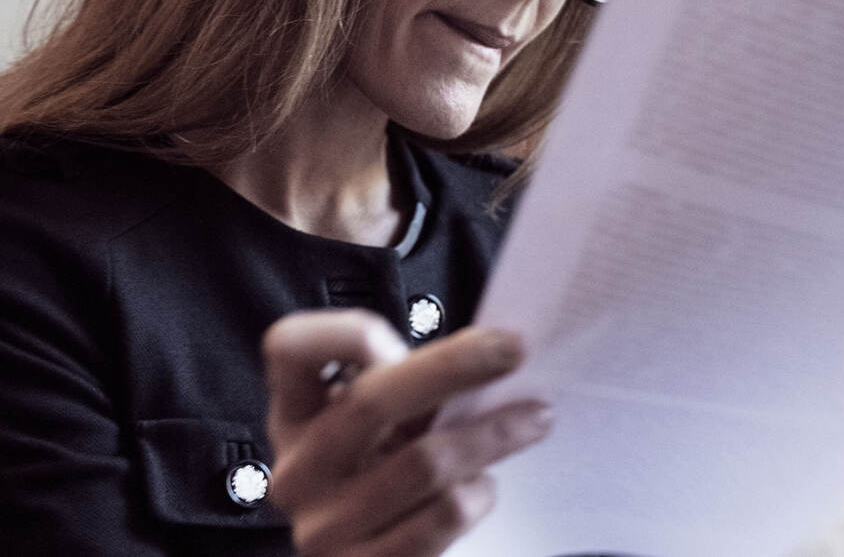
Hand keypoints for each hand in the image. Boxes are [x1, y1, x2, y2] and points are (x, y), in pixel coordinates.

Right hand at [262, 309, 551, 555]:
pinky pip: (441, 516)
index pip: (289, 349)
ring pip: (423, 462)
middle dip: (455, 366)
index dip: (342, 331)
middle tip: (514, 350)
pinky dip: (478, 493)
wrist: (381, 555)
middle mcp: (298, 470)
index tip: (406, 330)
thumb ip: (413, 379)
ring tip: (533, 418)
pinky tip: (487, 483)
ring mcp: (323, 527)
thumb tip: (493, 344)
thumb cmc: (394, 465)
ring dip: (493, 432)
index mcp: (295, 414)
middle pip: (370, 401)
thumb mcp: (388, 420)